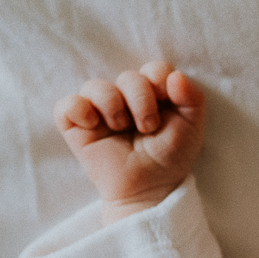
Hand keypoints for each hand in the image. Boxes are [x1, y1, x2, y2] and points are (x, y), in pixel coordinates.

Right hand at [54, 62, 205, 223]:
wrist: (149, 189)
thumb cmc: (169, 158)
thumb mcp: (192, 127)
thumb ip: (192, 98)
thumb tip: (175, 76)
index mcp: (153, 93)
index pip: (154, 68)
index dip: (159, 80)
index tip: (165, 103)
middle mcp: (125, 98)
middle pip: (128, 76)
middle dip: (141, 99)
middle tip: (148, 128)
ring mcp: (99, 111)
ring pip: (95, 86)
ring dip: (112, 105)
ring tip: (121, 128)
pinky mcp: (77, 126)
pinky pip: (66, 105)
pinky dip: (79, 110)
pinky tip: (94, 125)